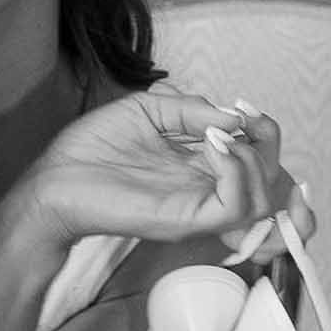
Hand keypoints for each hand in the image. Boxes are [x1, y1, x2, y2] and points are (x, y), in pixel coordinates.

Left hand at [14, 88, 315, 255]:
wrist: (55, 178)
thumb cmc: (93, 148)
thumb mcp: (149, 109)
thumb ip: (193, 110)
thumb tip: (235, 116)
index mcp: (203, 169)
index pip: (262, 168)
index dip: (268, 137)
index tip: (246, 110)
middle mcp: (207, 193)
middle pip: (274, 189)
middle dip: (271, 148)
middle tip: (245, 121)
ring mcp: (198, 210)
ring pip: (263, 201)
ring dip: (254, 159)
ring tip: (219, 136)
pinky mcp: (185, 221)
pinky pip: (233, 206)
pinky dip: (236, 171)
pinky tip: (212, 147)